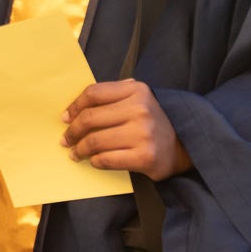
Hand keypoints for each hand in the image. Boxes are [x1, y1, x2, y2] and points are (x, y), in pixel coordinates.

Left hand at [61, 80, 191, 180]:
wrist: (184, 146)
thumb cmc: (153, 122)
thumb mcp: (139, 99)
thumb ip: (113, 96)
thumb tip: (73, 110)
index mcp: (137, 90)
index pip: (94, 93)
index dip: (74, 106)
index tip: (65, 118)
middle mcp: (140, 109)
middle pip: (90, 118)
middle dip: (72, 131)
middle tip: (66, 139)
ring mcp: (143, 134)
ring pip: (95, 141)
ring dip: (79, 149)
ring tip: (75, 153)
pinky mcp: (144, 157)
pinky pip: (106, 160)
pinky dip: (94, 161)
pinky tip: (93, 160)